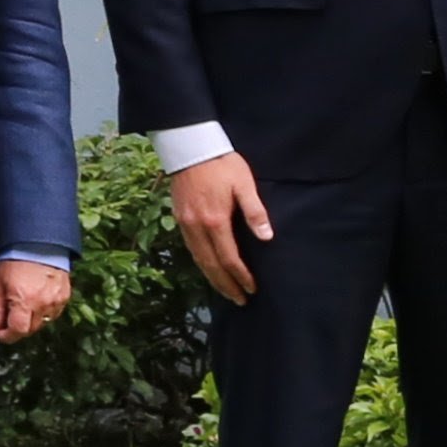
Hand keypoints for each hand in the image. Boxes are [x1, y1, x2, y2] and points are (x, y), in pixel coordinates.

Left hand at [0, 256, 73, 342]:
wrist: (39, 245)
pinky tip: (35, 302)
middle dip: (17, 329)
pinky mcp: (65, 297)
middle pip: (30, 330)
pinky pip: (53, 314)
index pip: (18, 331)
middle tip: (7, 319)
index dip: (7, 336)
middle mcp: (43, 304)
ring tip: (21, 307)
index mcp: (25, 301)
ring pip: (42, 323)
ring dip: (30, 321)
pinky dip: (43, 313)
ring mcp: (57, 301)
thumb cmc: (14, 262)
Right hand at [166, 151, 269, 302]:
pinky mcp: (179, 218)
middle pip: (211, 265)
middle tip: (239, 300)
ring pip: (198, 259)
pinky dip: (201, 263)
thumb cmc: (222, 164)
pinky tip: (209, 268)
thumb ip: (255, 212)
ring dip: (212, 278)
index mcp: (215, 220)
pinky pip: (191, 249)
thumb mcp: (244, 184)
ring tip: (225, 291)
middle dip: (226, 285)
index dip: (241, 276)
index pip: (229, 257)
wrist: (190, 147)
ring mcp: (185, 223)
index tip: (252, 288)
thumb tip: (266, 237)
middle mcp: (197, 227)